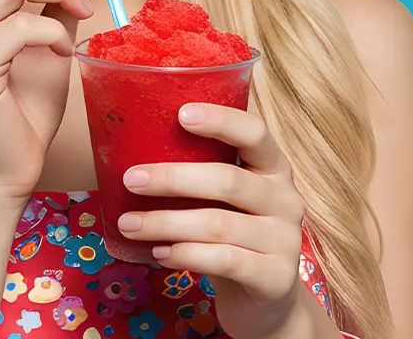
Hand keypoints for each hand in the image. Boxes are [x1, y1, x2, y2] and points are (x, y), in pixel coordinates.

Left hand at [114, 103, 329, 338]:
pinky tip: (159, 253)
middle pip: (227, 180)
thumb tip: (126, 147)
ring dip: (166, 223)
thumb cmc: (230, 232)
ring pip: (218, 224)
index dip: (221, 121)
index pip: (255, 133)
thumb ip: (196, 171)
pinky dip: (186, 254)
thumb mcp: (222, 198)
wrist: (265, 297)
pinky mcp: (276, 277)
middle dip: (172, 179)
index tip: (181, 114)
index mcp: (272, 168)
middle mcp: (286, 199)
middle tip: (130, 180)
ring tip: (129, 224)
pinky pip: (224, 260)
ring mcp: (286, 240)